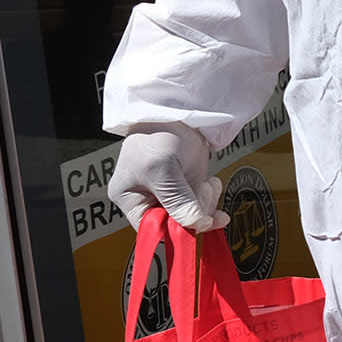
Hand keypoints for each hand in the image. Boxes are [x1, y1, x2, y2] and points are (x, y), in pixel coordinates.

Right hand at [108, 124, 226, 231]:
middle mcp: (149, 200)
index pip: (150, 228)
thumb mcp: (163, 169)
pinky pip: (203, 205)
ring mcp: (172, 194)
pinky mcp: (189, 187)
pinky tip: (211, 182)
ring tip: (208, 184)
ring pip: (193, 216)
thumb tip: (195, 225)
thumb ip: (178, 199)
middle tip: (205, 195)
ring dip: (206, 204)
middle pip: (175, 224)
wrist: (181, 111)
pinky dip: (212, 197)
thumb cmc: (159, 135)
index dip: (172, 230)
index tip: (194, 223)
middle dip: (194, 214)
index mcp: (130, 198)